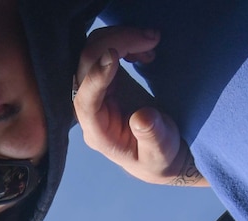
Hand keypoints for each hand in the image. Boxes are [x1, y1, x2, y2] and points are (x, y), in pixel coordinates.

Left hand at [73, 28, 199, 186]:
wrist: (160, 151)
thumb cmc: (158, 157)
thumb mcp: (161, 152)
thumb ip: (152, 136)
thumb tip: (143, 117)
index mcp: (98, 132)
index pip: (85, 101)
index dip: (95, 76)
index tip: (114, 54)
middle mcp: (90, 109)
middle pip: (86, 68)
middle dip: (115, 44)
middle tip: (151, 38)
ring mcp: (96, 91)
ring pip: (93, 53)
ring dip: (121, 38)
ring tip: (153, 40)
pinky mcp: (106, 79)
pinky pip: (104, 51)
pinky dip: (124, 41)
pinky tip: (146, 50)